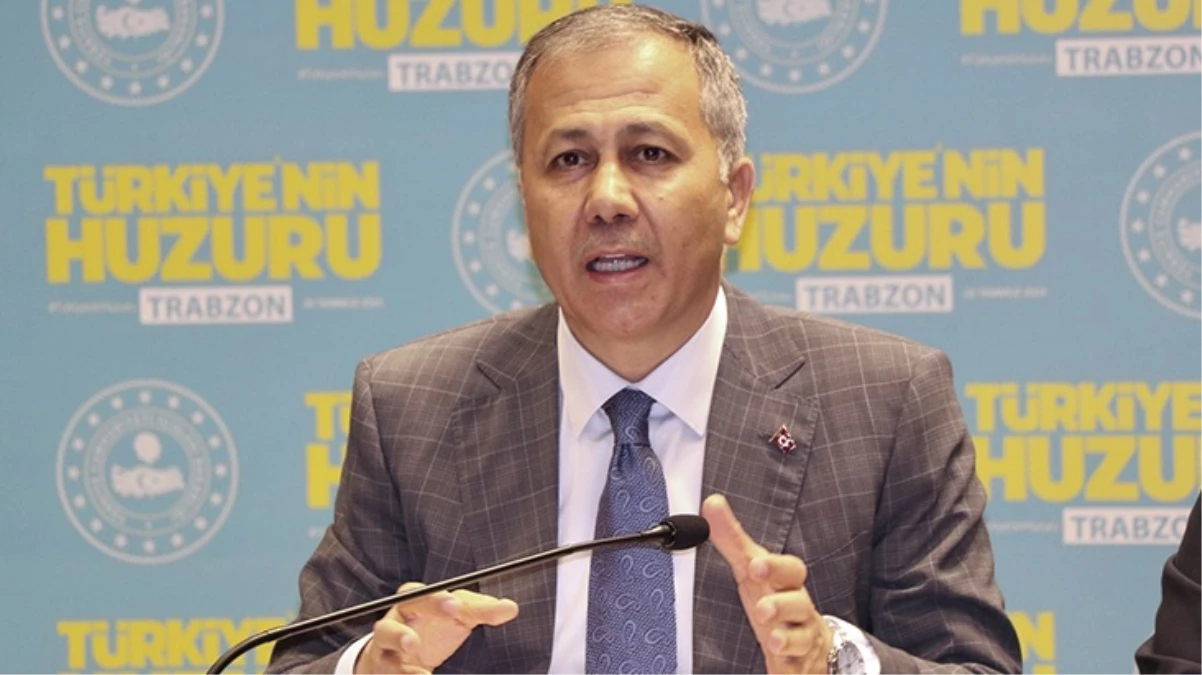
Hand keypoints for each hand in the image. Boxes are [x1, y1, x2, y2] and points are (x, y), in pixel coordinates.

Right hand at [354, 584, 518, 674]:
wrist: (398, 659)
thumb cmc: (431, 630)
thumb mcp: (455, 618)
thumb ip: (480, 611)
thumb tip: (511, 608)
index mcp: (416, 602)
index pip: (423, 592)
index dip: (437, 598)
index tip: (456, 606)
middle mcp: (397, 618)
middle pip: (402, 606)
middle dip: (423, 608)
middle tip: (446, 615)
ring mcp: (386, 643)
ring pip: (385, 635)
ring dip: (399, 638)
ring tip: (413, 645)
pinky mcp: (384, 666)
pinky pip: (388, 667)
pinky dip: (405, 672)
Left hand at [703, 494, 832, 674]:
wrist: (809, 641)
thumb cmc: (775, 597)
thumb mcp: (751, 569)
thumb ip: (732, 539)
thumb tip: (711, 503)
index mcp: (785, 583)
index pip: (792, 569)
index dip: (776, 567)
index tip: (756, 565)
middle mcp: (797, 607)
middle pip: (799, 603)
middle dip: (782, 604)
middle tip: (763, 609)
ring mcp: (800, 635)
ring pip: (802, 636)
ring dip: (788, 638)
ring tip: (775, 640)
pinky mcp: (798, 662)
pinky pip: (799, 665)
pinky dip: (792, 666)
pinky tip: (783, 664)